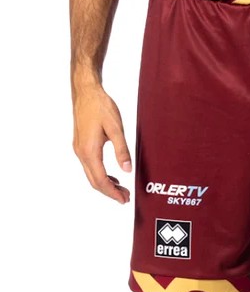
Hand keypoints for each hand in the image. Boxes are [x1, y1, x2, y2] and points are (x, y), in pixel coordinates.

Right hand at [72, 83, 131, 203]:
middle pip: (94, 181)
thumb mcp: (115, 127)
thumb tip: (128, 170)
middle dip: (109, 192)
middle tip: (125, 197)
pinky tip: (111, 174)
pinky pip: (90, 166)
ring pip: (91, 174)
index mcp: (89, 151)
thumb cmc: (100, 107)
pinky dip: (100, 174)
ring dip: (105, 184)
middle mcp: (81, 153)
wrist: (86, 92)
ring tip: (121, 188)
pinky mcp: (80, 145)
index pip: (101, 180)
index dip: (112, 192)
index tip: (124, 199)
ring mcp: (79, 149)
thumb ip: (122, 149)